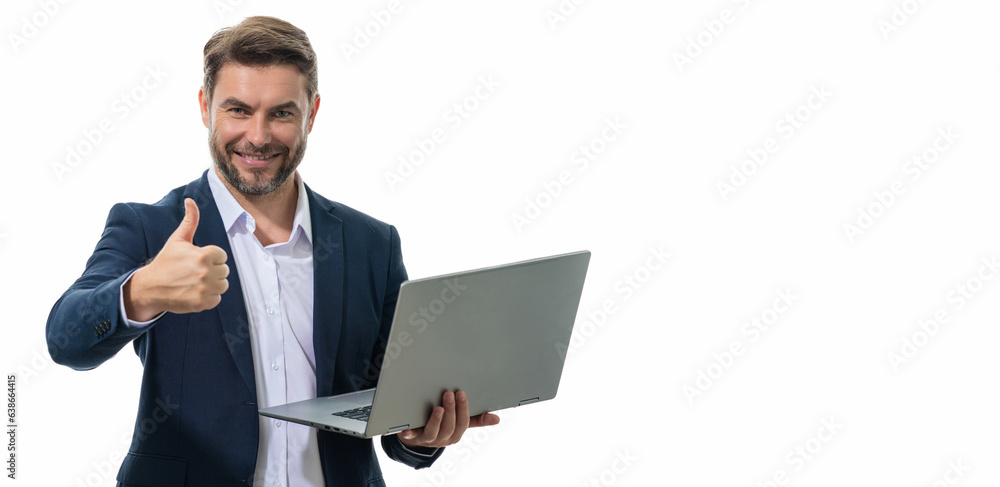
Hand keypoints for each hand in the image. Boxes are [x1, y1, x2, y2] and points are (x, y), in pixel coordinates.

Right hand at [124, 198, 229, 320]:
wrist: (151, 287)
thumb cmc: (166, 262)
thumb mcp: (178, 239)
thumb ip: (190, 220)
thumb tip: (190, 200)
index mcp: (204, 255)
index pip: (222, 256)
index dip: (211, 257)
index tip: (197, 260)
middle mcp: (206, 272)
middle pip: (224, 271)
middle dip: (212, 270)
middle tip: (195, 272)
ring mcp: (205, 289)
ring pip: (223, 285)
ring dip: (213, 284)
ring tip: (196, 282)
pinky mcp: (202, 303)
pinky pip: (217, 299)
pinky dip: (209, 297)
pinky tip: (195, 292)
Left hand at [398, 390, 500, 448]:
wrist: (420, 436)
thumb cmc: (444, 425)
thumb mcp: (461, 422)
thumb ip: (477, 419)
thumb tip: (497, 419)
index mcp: (456, 433)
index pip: (463, 422)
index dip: (463, 408)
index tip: (461, 393)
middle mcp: (443, 438)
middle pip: (449, 427)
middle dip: (451, 410)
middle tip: (449, 394)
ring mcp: (428, 439)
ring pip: (434, 432)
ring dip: (437, 420)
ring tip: (438, 408)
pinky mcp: (413, 437)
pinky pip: (411, 437)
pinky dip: (409, 433)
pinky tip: (408, 429)